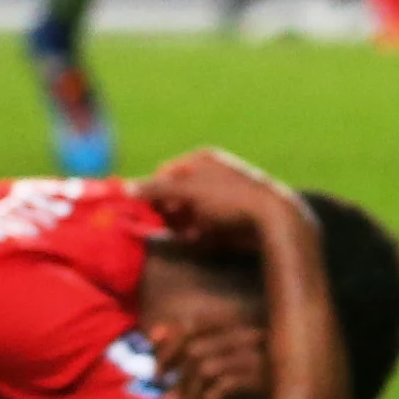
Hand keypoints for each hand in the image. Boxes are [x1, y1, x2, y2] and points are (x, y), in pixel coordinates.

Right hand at [137, 146, 300, 254]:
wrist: (274, 219)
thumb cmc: (230, 198)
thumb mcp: (189, 192)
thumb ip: (157, 190)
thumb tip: (125, 187)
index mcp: (201, 160)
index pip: (164, 174)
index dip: (153, 193)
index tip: (144, 212)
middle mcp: (210, 175)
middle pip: (174, 195)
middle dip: (167, 212)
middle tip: (162, 226)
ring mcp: (219, 197)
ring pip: (186, 213)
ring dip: (180, 225)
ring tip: (185, 233)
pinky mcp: (227, 218)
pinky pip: (201, 226)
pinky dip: (195, 233)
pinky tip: (198, 239)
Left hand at [154, 319, 272, 398]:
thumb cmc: (253, 377)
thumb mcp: (221, 355)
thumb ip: (188, 342)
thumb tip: (154, 334)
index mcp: (241, 317)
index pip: (194, 324)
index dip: (170, 347)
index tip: (156, 372)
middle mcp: (251, 330)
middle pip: (196, 349)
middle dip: (176, 380)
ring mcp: (261, 353)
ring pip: (206, 368)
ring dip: (188, 395)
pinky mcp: (267, 378)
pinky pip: (226, 384)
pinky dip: (210, 398)